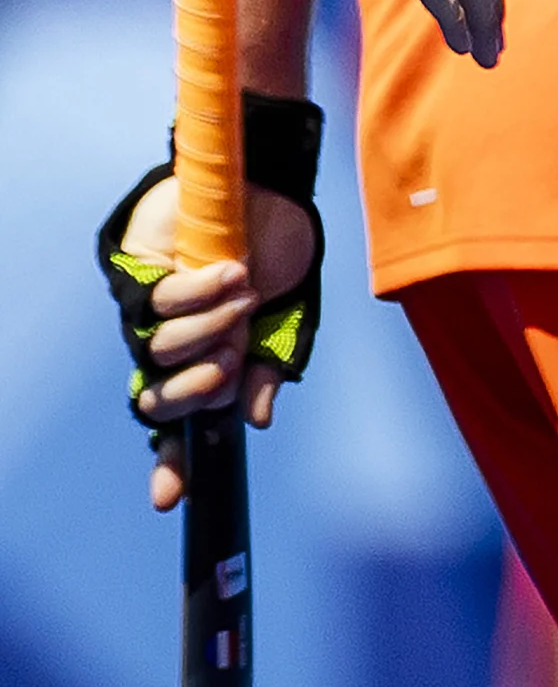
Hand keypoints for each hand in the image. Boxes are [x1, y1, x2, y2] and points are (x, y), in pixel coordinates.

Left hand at [110, 172, 319, 510]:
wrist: (271, 187)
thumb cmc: (280, 253)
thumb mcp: (290, 321)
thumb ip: (270, 369)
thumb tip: (253, 419)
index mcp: (206, 361)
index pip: (178, 423)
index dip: (173, 462)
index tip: (173, 500)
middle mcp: (171, 345)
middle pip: (156, 399)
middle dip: (192, 392)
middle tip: (226, 368)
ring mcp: (150, 311)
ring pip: (159, 352)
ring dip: (210, 329)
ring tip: (245, 297)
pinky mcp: (138, 273)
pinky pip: (159, 303)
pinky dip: (201, 294)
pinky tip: (230, 273)